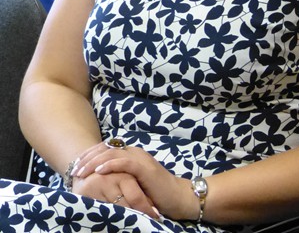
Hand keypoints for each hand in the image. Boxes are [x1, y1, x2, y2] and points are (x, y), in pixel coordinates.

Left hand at [73, 141, 196, 220]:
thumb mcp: (131, 182)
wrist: (176, 197)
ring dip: (94, 162)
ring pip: (112, 153)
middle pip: (106, 149)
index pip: (105, 148)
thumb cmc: (154, 193)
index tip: (75, 166)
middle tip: (74, 170)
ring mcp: (140, 158)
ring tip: (81, 172)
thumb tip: (95, 182)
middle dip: (87, 158)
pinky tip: (98, 171)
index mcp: (131, 154)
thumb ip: (119, 177)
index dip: (89, 155)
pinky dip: (110, 165)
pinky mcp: (145, 168)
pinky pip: (125, 162)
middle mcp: (135, 152)